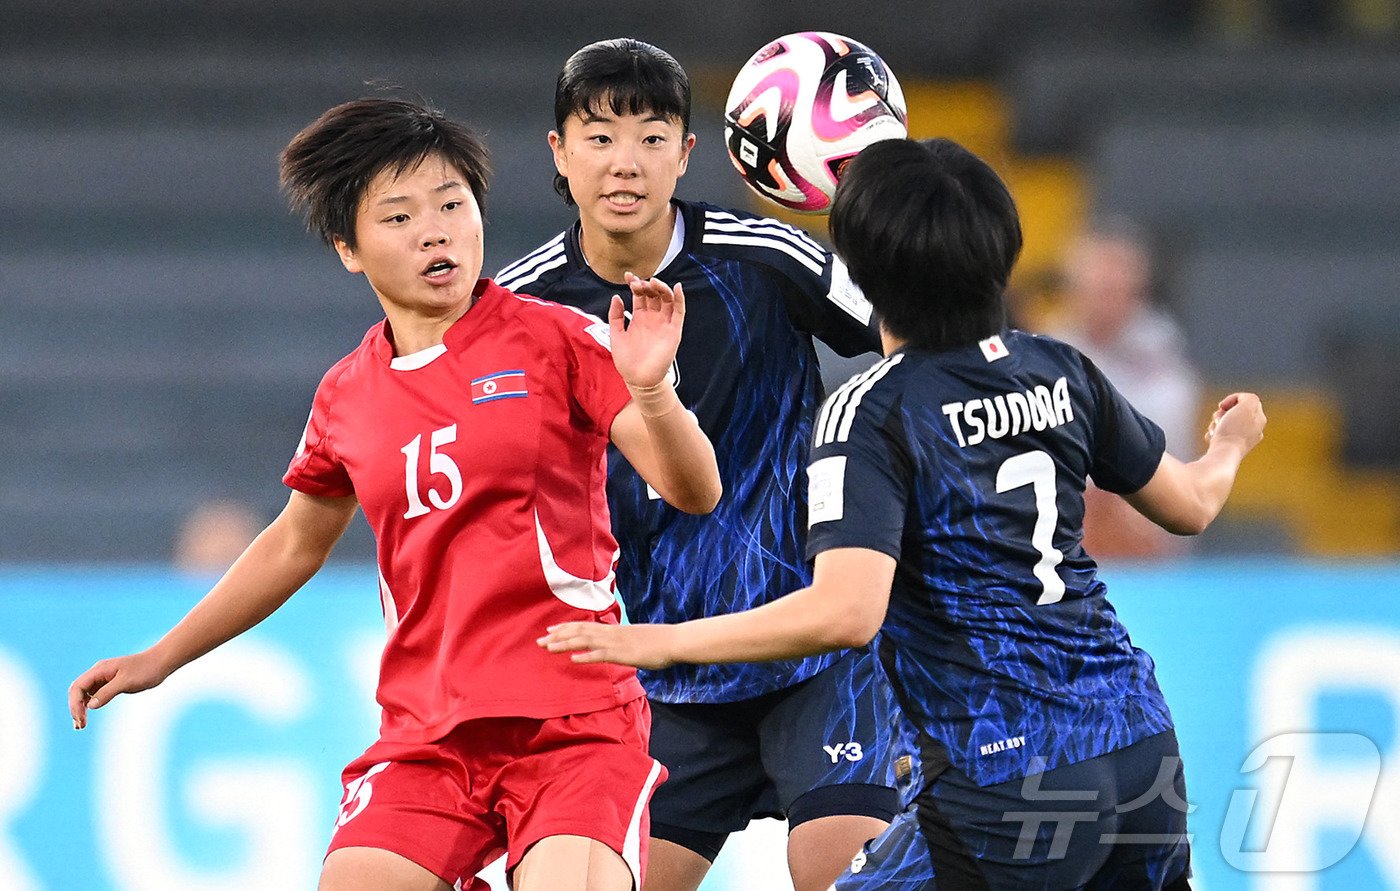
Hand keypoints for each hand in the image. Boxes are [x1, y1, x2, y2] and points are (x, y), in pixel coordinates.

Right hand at [68, 650, 170, 729]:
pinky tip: (89, 714)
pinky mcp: (111, 682)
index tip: (80, 719)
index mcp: (99, 670)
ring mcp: (104, 677)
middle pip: (78, 691)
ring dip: (81, 708)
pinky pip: (94, 694)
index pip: (77, 687)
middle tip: (79, 726)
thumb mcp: (127, 682)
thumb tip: (90, 706)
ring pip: (85, 694)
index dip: (74, 704)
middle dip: (75, 708)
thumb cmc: (146, 670)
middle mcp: (99, 673)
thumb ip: (107, 692)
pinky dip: (90, 705)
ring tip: (81, 725)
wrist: (161, 662)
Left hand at [538, 621, 677, 669]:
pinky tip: (573, 659)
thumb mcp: (635, 638)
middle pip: (579, 631)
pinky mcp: (623, 654)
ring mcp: (616, 643)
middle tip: (539, 640)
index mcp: (613, 630)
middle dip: (558, 636)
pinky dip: (586, 656)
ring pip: (585, 641)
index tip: (550, 630)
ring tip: (548, 648)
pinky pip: (601, 655)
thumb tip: (615, 645)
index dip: (566, 628)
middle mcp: (611, 633)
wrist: (674, 640)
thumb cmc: (658, 641)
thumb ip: (622, 641)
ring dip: (565, 644)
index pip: (585, 626)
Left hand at [609, 272, 683, 389]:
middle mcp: (653, 318)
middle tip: (638, 283)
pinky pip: (679, 312)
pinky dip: (680, 299)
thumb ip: (615, 316)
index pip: (640, 295)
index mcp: (639, 318)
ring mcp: (664, 323)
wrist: (638, 379)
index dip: (635, 283)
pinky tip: (677, 288)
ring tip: (653, 282)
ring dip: (661, 288)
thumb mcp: (616, 334)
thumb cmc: (627, 360)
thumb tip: (616, 296)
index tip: (628, 275)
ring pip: (667, 299)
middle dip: (646, 285)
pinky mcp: (674, 331)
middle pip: (653, 294)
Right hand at [1204, 392, 1265, 453]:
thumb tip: (1240, 401)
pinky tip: (1213, 438)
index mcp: (1260, 419)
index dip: (1231, 400)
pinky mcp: (1231, 448)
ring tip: (1215, 430)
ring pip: (1225, 423)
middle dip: (1222, 413)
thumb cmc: (1233, 431)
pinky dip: (1214, 434)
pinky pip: (1220, 435)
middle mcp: (1254, 429)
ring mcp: (1242, 440)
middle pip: (1234, 412)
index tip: (1222, 406)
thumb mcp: (1248, 405)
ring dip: (1216, 423)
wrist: (1223, 454)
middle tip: (1218, 419)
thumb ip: (1248, 397)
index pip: (1244, 400)